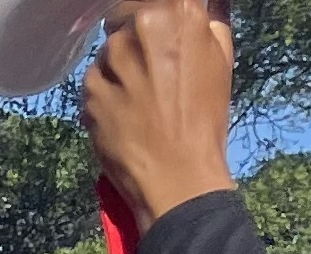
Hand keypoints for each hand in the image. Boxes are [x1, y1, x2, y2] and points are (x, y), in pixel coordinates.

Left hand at [84, 0, 240, 228]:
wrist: (178, 179)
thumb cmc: (205, 121)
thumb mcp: (221, 61)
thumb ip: (207, 21)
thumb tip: (200, 5)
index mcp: (178, 12)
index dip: (154, 14)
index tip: (156, 33)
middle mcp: (142, 26)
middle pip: (126, 15)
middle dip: (134, 35)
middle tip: (150, 69)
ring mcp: (112, 58)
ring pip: (109, 48)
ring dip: (119, 65)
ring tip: (139, 98)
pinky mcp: (89, 88)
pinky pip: (94, 79)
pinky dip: (105, 92)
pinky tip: (124, 114)